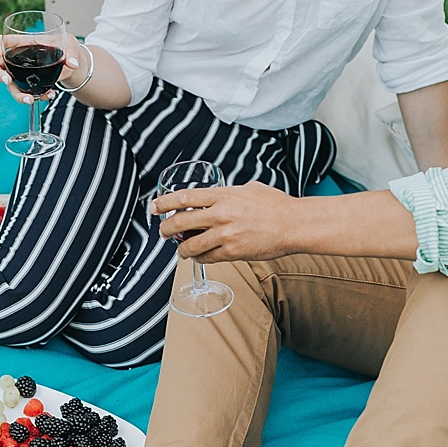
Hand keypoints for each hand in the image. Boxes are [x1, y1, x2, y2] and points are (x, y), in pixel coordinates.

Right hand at [0, 33, 83, 103]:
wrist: (72, 62)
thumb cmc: (66, 47)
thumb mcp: (71, 45)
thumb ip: (72, 53)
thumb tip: (73, 63)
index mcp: (22, 43)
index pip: (1, 40)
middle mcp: (16, 59)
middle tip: (8, 80)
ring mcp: (19, 74)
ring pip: (8, 85)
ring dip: (17, 94)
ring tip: (30, 99)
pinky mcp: (27, 85)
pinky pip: (24, 93)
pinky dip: (36, 97)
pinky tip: (49, 95)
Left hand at [150, 181, 303, 263]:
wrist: (294, 223)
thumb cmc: (276, 204)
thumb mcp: (249, 188)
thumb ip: (229, 193)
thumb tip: (218, 195)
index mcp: (222, 195)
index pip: (183, 197)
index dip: (164, 203)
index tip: (153, 207)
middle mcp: (220, 214)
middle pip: (180, 222)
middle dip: (166, 229)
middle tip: (162, 232)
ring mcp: (225, 234)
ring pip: (190, 244)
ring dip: (181, 249)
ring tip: (180, 250)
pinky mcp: (233, 251)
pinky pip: (208, 257)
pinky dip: (200, 257)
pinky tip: (200, 256)